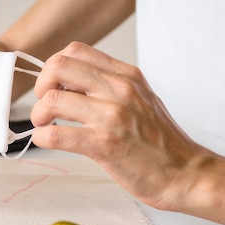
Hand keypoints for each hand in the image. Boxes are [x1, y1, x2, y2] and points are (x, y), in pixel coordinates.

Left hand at [30, 42, 214, 210]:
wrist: (186, 173)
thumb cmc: (162, 143)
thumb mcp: (142, 99)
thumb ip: (111, 87)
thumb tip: (71, 85)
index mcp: (126, 75)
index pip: (75, 51)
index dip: (54, 68)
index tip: (54, 87)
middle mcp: (119, 89)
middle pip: (57, 66)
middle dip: (40, 86)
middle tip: (45, 106)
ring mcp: (112, 116)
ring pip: (51, 100)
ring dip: (38, 114)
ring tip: (44, 126)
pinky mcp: (104, 144)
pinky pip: (56, 134)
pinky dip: (42, 137)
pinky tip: (48, 141)